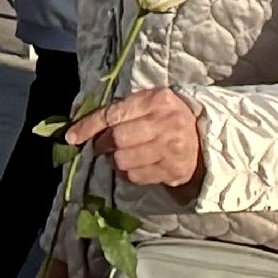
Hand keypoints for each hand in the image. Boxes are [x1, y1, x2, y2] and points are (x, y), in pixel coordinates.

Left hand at [65, 87, 202, 190]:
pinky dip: (128, 172)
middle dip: (102, 144)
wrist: (205, 137)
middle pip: (117, 139)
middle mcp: (166, 124)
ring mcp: (171, 149)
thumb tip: (78, 123)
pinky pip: (136, 176)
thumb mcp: (147, 101)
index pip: (113, 114)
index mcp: (157, 100)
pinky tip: (135, 164)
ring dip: (114, 160)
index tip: (71, 137)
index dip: (88, 126)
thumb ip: (118, 108)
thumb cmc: (168, 115)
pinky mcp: (173, 170)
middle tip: (102, 145)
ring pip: (123, 160)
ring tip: (121, 154)